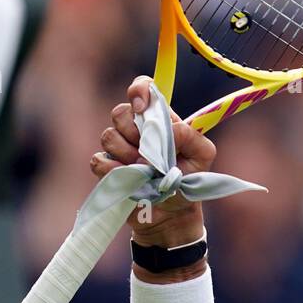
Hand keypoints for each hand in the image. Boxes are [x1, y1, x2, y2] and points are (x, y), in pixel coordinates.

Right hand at [90, 76, 215, 245]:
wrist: (173, 214)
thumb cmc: (189, 180)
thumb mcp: (202, 155)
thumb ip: (189, 135)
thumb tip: (167, 127)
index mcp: (160, 119)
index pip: (143, 89)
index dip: (138, 90)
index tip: (141, 105)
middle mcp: (136, 129)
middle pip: (120, 112)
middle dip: (135, 132)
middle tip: (150, 151)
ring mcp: (118, 148)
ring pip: (108, 136)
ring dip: (129, 155)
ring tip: (147, 171)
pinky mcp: (106, 168)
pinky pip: (99, 160)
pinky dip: (116, 171)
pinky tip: (132, 180)